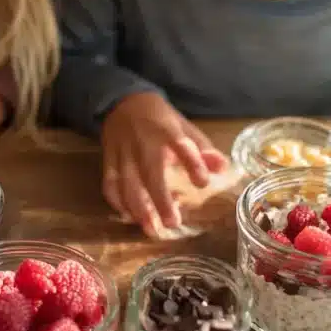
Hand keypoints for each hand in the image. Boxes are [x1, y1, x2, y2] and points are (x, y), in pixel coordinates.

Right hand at [100, 92, 226, 236]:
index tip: (202, 182)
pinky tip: (129, 217)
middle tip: (173, 222)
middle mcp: (144, 142)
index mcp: (167, 130)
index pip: (182, 146)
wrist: (122, 101)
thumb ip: (202, 148)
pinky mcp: (108, 160)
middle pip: (150, 173)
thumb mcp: (183, 126)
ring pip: (127, 184)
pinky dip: (117, 203)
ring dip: (138, 208)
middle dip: (160, 199)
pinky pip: (110, 184)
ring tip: (151, 229)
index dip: (193, 163)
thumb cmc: (159, 119)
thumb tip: (222, 168)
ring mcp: (123, 152)